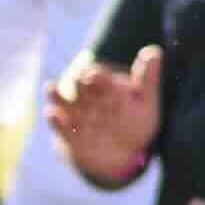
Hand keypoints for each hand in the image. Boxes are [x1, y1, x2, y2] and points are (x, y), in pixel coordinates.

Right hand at [45, 41, 164, 191]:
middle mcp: (87, 98)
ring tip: (50, 88)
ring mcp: (76, 116)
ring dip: (56, 95)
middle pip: (79, 86)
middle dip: (81, 85)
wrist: (124, 154)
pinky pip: (59, 127)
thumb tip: (153, 50)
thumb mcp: (145, 102)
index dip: (100, 78)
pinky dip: (55, 121)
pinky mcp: (69, 136)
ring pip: (62, 101)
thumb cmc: (135, 124)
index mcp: (104, 87)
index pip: (99, 76)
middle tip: (86, 83)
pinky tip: (52, 114)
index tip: (104, 81)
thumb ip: (147, 78)